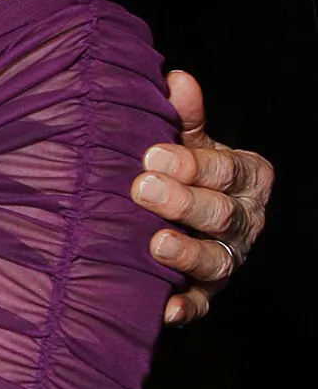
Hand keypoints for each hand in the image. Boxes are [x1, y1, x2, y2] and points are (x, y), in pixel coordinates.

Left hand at [133, 70, 273, 325]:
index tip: (152, 155)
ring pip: (216, 260)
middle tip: (141, 188)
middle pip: (221, 214)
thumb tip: (177, 79)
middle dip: (182, 201)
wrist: (186, 215)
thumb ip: (184, 115)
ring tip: (156, 243)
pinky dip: (185, 309)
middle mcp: (245, 221)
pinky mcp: (206, 294)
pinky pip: (200, 306)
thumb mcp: (189, 142)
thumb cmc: (186, 171)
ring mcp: (228, 260)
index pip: (227, 171)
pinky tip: (165, 309)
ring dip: (186, 253)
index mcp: (248, 178)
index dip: (192, 164)